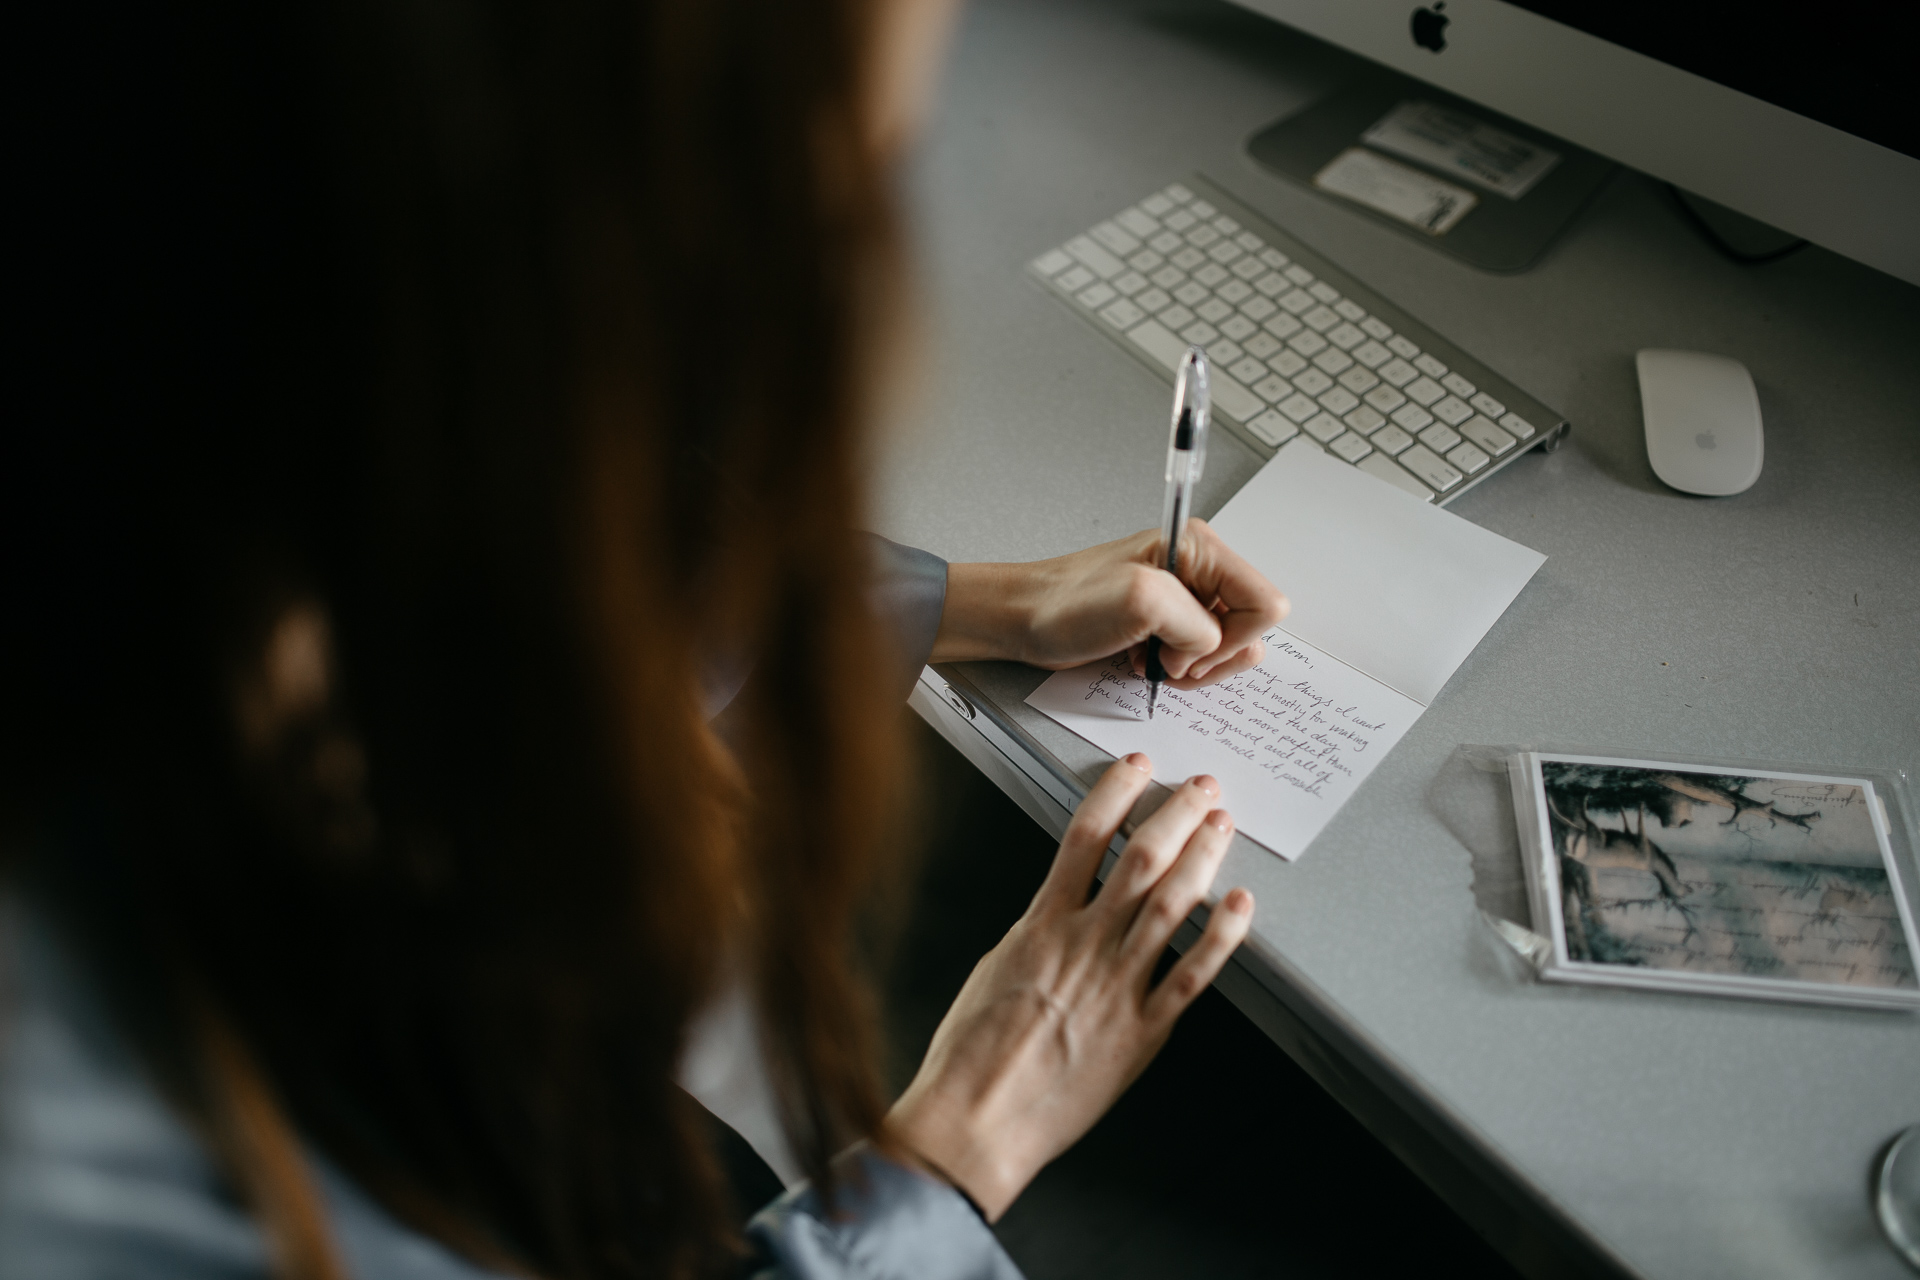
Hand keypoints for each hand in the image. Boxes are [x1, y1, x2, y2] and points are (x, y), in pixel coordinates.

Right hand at [884, 755, 1254, 1219]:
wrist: (976, 1119)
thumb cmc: (971, 1054)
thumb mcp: (994, 968)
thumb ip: (1034, 934)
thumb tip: (1057, 911)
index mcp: (1041, 926)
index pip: (1084, 837)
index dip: (1116, 794)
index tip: (1136, 770)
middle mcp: (1083, 947)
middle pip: (1140, 861)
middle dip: (1176, 816)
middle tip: (1201, 789)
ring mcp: (1116, 987)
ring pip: (1171, 906)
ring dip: (1203, 860)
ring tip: (1222, 828)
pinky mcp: (1141, 1032)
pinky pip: (1190, 977)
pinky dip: (1219, 938)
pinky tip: (1239, 908)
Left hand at [931, 521, 1287, 686]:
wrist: (1023, 619)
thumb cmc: (1065, 603)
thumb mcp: (1140, 601)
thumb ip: (1197, 624)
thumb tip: (1210, 648)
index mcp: (1201, 549)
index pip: (1265, 603)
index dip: (1235, 638)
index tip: (1188, 647)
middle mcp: (1199, 571)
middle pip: (1250, 630)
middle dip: (1211, 657)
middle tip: (1166, 657)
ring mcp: (1184, 600)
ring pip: (1226, 650)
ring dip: (1190, 666)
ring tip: (1150, 657)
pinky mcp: (1167, 625)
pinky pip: (1197, 659)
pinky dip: (1174, 670)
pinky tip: (1141, 660)